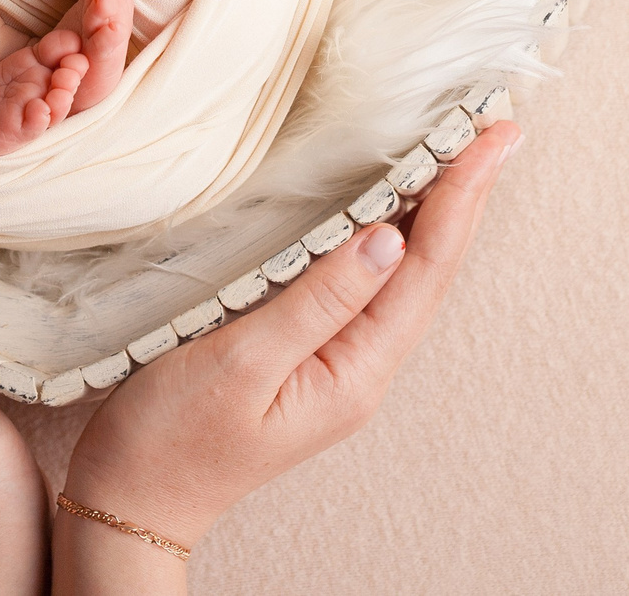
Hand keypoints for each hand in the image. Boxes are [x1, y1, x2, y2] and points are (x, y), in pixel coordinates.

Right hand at [53, 118, 522, 589]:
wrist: (129, 503)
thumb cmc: (170, 439)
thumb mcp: (240, 363)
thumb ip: (317, 301)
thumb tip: (388, 236)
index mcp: (354, 372)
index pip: (425, 268)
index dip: (461, 194)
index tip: (494, 134)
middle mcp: (359, 368)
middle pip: (429, 267)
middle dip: (465, 193)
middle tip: (498, 125)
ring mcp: (336, 362)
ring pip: (403, 273)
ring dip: (436, 208)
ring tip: (464, 150)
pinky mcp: (308, 353)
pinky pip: (366, 282)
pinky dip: (389, 230)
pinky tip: (391, 203)